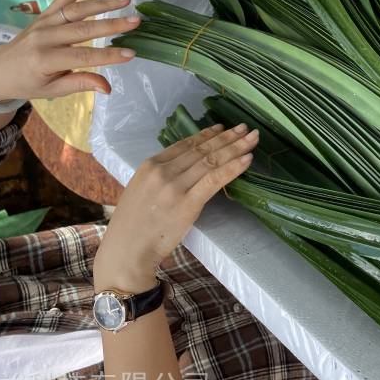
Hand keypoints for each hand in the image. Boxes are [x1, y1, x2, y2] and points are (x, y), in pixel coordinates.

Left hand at [0, 0, 140, 102]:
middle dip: (112, 24)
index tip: (131, 53)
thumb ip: (79, 84)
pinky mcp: (44, 14)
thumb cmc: (28, 83)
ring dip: (103, 3)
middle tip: (135, 21)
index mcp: (44, 60)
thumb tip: (107, 87)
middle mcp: (43, 37)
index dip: (108, 55)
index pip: (82, 56)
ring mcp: (43, 22)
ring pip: (76, 9)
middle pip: (83, 29)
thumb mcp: (52, 90)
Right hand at [94, 124, 258, 292]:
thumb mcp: (141, 191)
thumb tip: (185, 168)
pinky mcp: (187, 204)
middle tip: (246, 128)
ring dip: (236, 148)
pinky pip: (214, 180)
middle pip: (202, 150)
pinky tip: (247, 159)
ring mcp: (175, 187)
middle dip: (227, 137)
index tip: (222, 128)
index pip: (186, 144)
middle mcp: (162, 171)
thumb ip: (160, 177)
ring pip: (211, 161)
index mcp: (150, 165)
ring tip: (253, 139)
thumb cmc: (133, 226)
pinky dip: (233, 167)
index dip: (207, 135)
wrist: (126, 252)